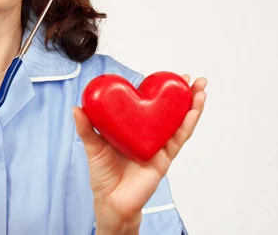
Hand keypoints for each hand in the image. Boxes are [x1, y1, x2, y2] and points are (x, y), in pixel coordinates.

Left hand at [73, 75, 206, 231]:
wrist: (111, 200)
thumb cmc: (103, 173)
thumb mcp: (93, 146)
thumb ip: (87, 127)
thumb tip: (77, 107)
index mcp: (136, 128)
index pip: (152, 104)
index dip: (161, 90)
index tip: (169, 76)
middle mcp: (151, 135)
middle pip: (172, 111)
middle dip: (185, 94)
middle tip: (193, 78)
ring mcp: (160, 146)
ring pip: (180, 122)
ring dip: (192, 106)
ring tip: (201, 89)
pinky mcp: (164, 159)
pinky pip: (178, 140)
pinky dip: (187, 125)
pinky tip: (193, 112)